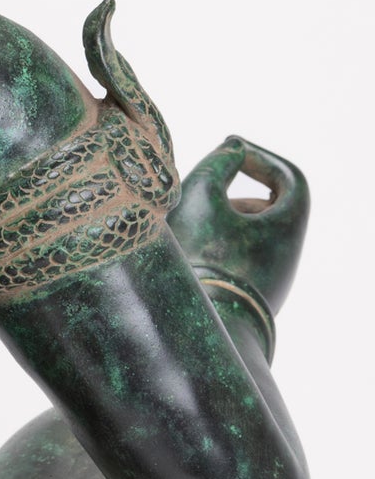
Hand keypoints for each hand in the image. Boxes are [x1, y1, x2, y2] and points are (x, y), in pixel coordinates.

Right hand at [168, 137, 308, 315]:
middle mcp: (287, 253)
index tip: (230, 151)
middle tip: (205, 183)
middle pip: (270, 207)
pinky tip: (188, 247)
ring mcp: (272, 278)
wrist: (203, 329)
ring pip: (253, 233)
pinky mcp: (251, 296)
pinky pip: (241, 256)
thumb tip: (232, 148)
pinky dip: (219, 242)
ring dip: (223, 217)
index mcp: (286, 226)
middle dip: (236, 188)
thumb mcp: (201, 195)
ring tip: (188, 220)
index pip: (290, 178)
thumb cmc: (203, 257)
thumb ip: (217, 163)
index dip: (262, 157)